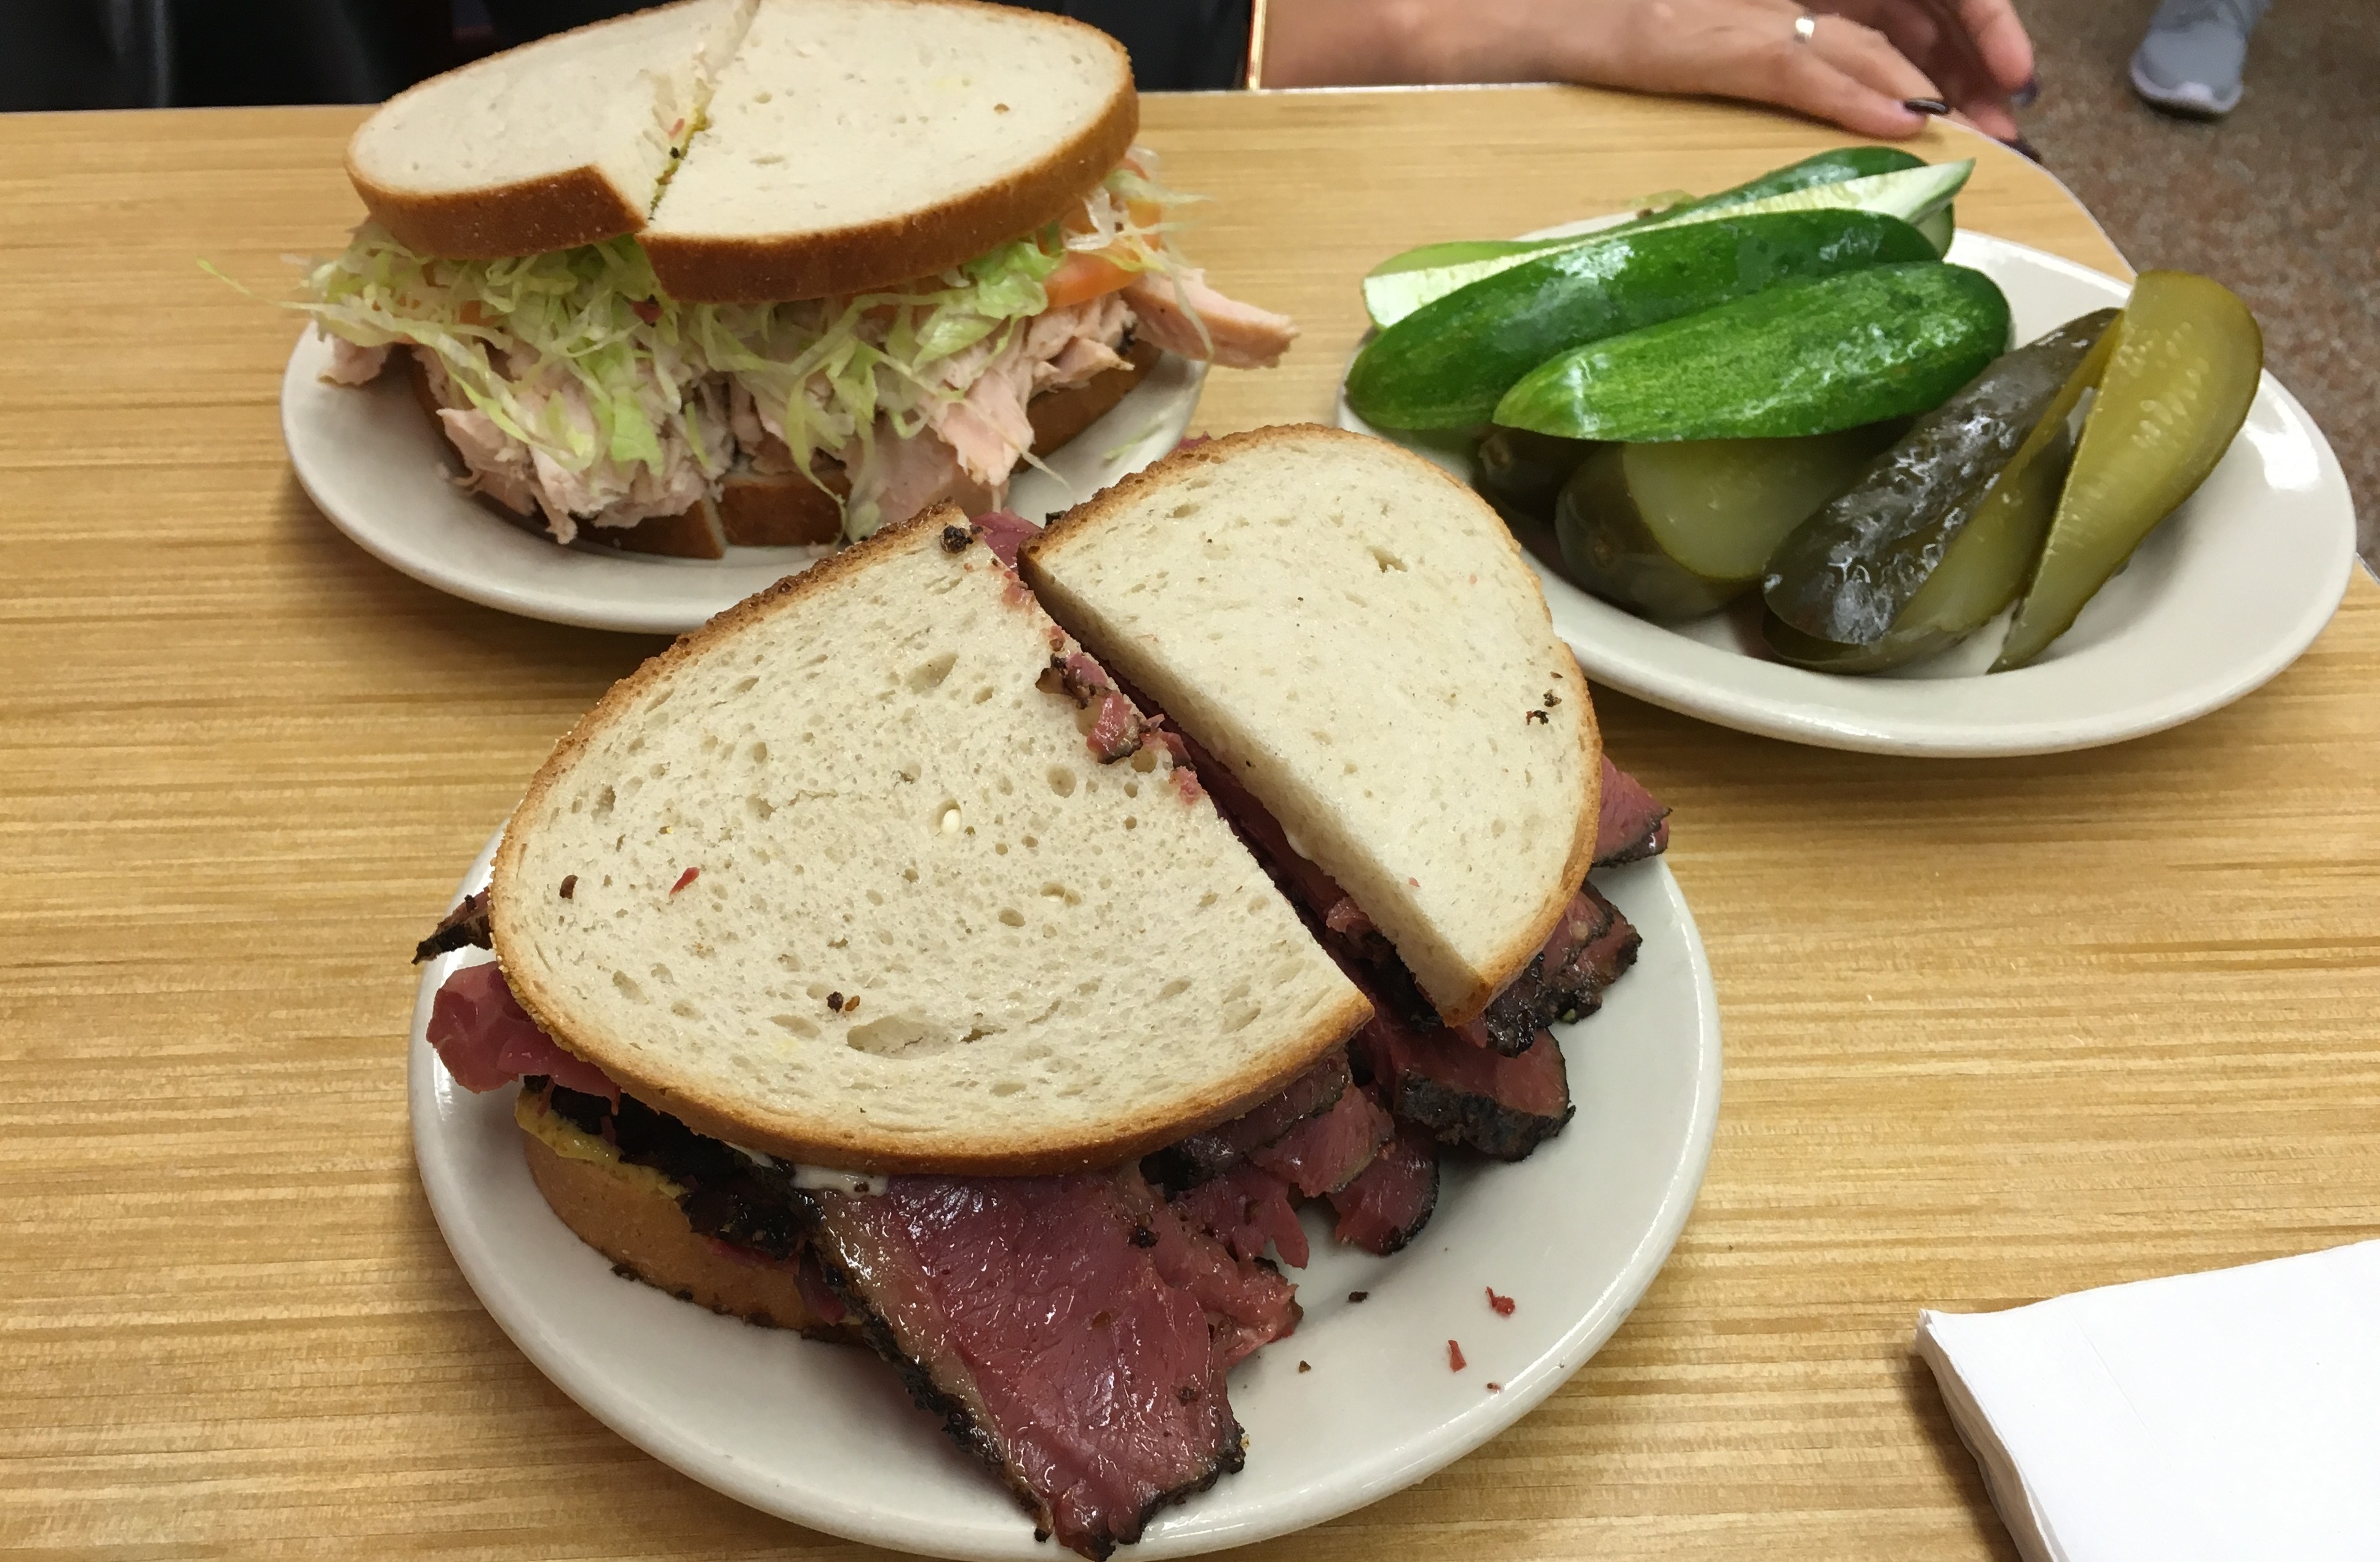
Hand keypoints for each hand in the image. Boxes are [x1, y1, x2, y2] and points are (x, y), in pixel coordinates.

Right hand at [1264, 0, 2035, 142]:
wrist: (1475, 25)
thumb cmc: (1564, 37)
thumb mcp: (1688, 38)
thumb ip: (1767, 50)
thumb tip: (1861, 100)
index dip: (1949, 24)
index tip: (1992, 76)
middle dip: (1963, 49)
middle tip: (2010, 107)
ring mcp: (1727, 6)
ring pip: (1858, 28)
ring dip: (1928, 77)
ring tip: (1982, 122)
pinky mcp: (1692, 40)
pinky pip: (1790, 61)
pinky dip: (1852, 90)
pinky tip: (1906, 120)